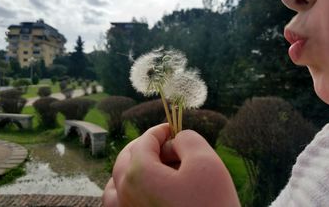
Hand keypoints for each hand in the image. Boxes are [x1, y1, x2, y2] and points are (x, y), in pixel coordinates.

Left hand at [103, 123, 239, 206]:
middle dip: (146, 146)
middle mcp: (125, 194)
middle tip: (166, 144)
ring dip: (133, 167)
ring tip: (154, 164)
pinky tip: (143, 189)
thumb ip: (187, 139)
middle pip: (127, 159)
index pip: (144, 141)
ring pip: (116, 182)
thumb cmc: (212, 205)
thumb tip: (176, 140)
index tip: (172, 128)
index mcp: (139, 174)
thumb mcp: (206, 162)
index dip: (160, 131)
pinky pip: (117, 204)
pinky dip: (125, 190)